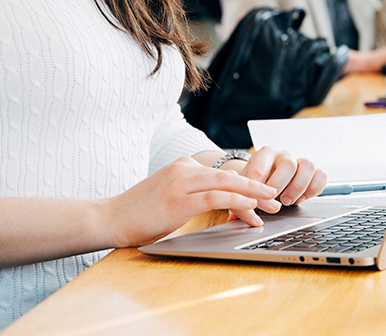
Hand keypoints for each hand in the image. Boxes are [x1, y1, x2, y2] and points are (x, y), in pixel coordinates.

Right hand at [103, 156, 279, 245]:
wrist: (109, 218)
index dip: (246, 183)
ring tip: (270, 203)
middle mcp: (184, 169)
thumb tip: (222, 205)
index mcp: (183, 166)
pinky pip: (215, 197)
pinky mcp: (178, 199)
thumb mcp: (170, 197)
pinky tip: (250, 208)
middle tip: (276, 195)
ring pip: (226, 183)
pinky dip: (236, 201)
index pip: (223, 174)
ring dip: (253, 194)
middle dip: (256, 186)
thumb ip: (192, 195)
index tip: (263, 194)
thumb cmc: (139, 214)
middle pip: (229, 175)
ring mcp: (181, 182)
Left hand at [237, 146, 326, 208]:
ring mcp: (299, 162)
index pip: (261, 165)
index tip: (255, 201)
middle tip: (274, 201)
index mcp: (264, 154)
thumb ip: (239, 202)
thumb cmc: (254, 186)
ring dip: (298, 187)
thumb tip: (233, 218)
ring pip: (307, 165)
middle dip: (280, 185)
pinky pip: (321, 175)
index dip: (258, 187)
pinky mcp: (313, 173)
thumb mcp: (244, 190)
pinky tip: (302, 198)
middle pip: (288, 163)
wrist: (266, 181)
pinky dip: (314, 188)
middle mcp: (283, 155)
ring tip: (288, 201)